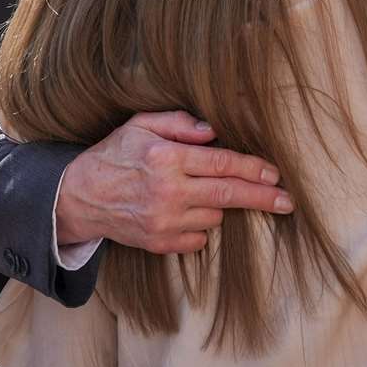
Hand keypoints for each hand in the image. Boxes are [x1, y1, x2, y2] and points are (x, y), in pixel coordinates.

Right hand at [55, 111, 292, 253]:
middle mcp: (168, 191)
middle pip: (229, 195)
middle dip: (263, 197)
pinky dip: (199, 226)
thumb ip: (178, 123)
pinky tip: (184, 212)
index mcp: (166, 158)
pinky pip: (198, 238)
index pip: (222, 163)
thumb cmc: (113, 155)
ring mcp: (164, 222)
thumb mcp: (140, 125)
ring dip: (217, 205)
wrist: (78, 198)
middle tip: (287, 201)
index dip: (253, 168)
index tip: (275, 174)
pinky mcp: (159, 244)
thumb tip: (213, 130)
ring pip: (215, 216)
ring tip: (197, 193)